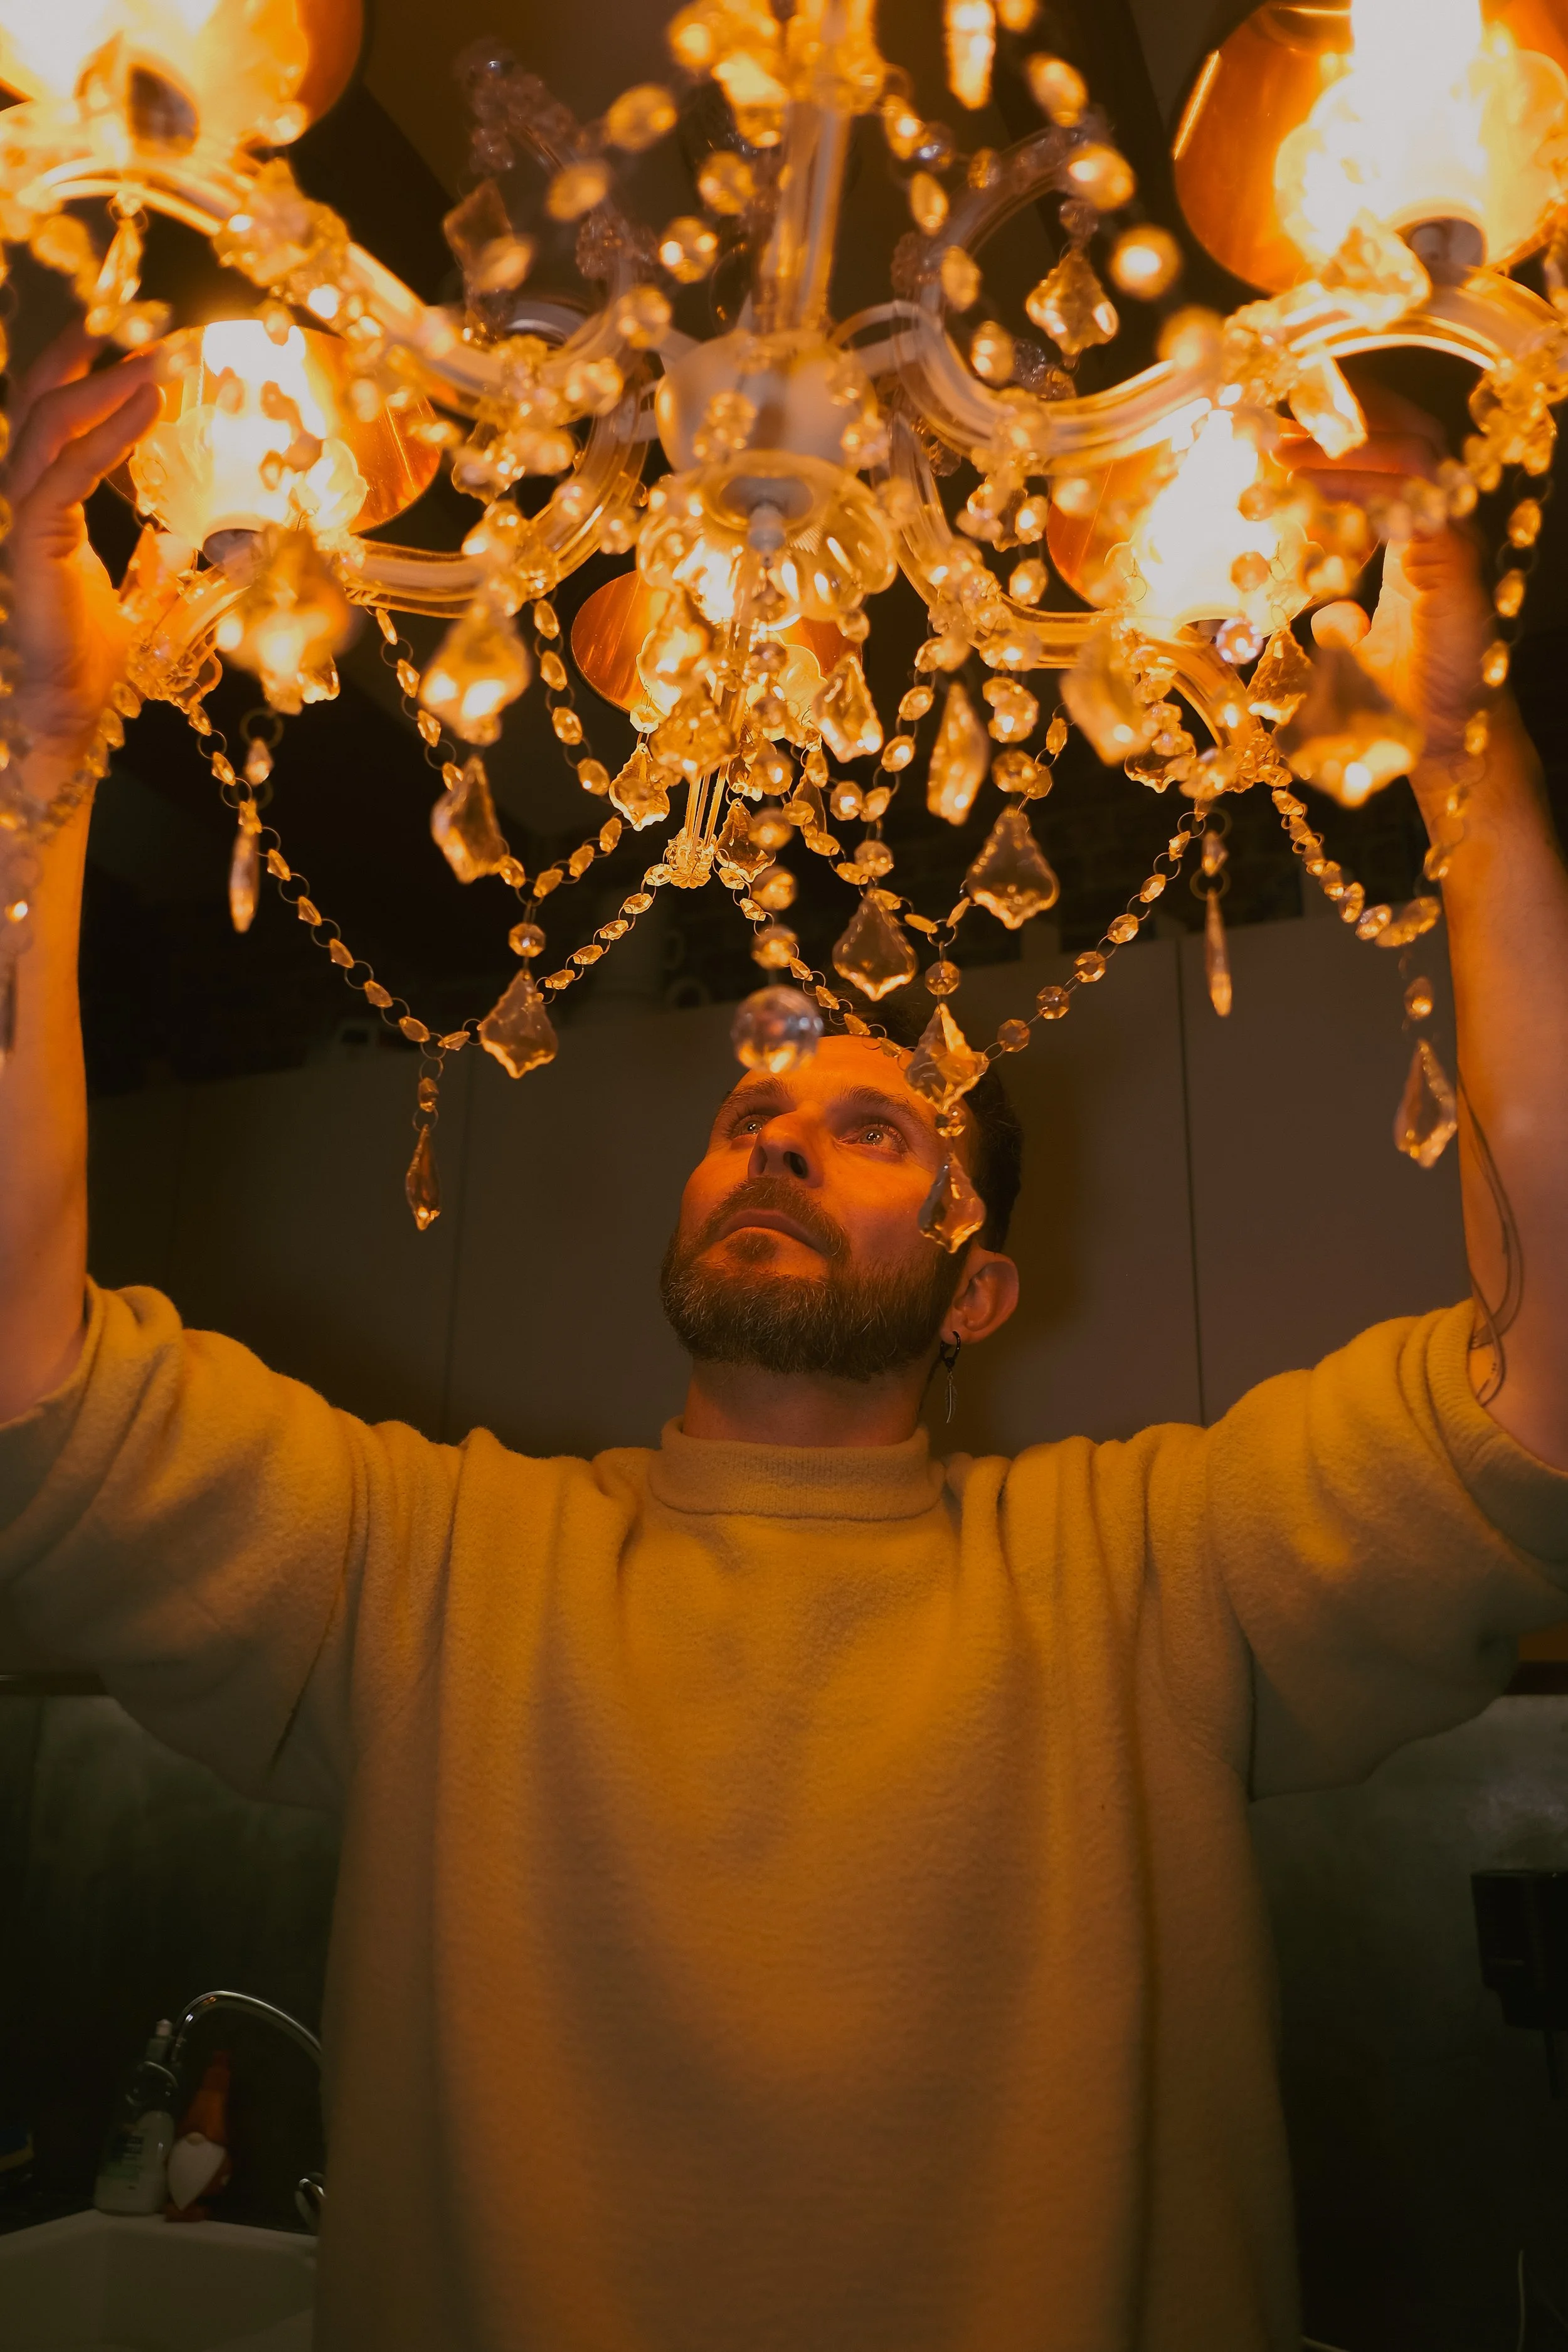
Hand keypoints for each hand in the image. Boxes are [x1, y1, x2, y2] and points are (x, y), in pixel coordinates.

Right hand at [2, 325, 162, 771]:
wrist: (65, 707)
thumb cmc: (92, 660)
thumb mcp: (137, 596)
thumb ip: (151, 559)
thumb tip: (181, 535)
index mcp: (40, 505)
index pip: (51, 419)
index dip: (84, 376)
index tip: (131, 346)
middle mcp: (19, 498)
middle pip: (40, 403)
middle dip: (89, 362)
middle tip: (147, 333)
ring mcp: (17, 515)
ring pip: (46, 424)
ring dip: (104, 386)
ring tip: (158, 363)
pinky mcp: (29, 539)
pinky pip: (65, 473)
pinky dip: (107, 435)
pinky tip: (148, 409)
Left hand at [1281, 385, 1493, 762]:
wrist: (1439, 742)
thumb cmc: (1398, 699)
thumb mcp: (1356, 652)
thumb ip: (1341, 626)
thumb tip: (1328, 615)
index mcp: (1423, 538)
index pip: (1396, 456)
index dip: (1346, 435)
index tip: (1286, 432)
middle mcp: (1445, 528)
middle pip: (1411, 438)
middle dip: (1347, 424)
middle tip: (1279, 432)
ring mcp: (1455, 543)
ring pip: (1415, 460)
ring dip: (1346, 452)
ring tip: (1286, 460)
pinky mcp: (1454, 567)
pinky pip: (1415, 506)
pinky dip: (1364, 494)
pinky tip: (1316, 501)